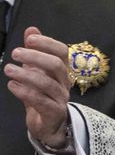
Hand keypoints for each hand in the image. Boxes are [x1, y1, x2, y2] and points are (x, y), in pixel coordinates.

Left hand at [4, 28, 72, 150]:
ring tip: (8, 69)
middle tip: (15, 53)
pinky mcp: (53, 113)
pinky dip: (25, 92)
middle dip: (35, 57)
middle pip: (56, 66)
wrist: (48, 125)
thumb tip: (31, 29)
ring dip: (26, 74)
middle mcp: (64, 83)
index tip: (29, 38)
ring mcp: (60, 99)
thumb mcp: (36, 71)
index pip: (62, 52)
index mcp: (61, 71)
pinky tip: (12, 85)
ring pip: (47, 83)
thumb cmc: (41, 96)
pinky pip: (41, 101)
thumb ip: (34, 52)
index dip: (47, 43)